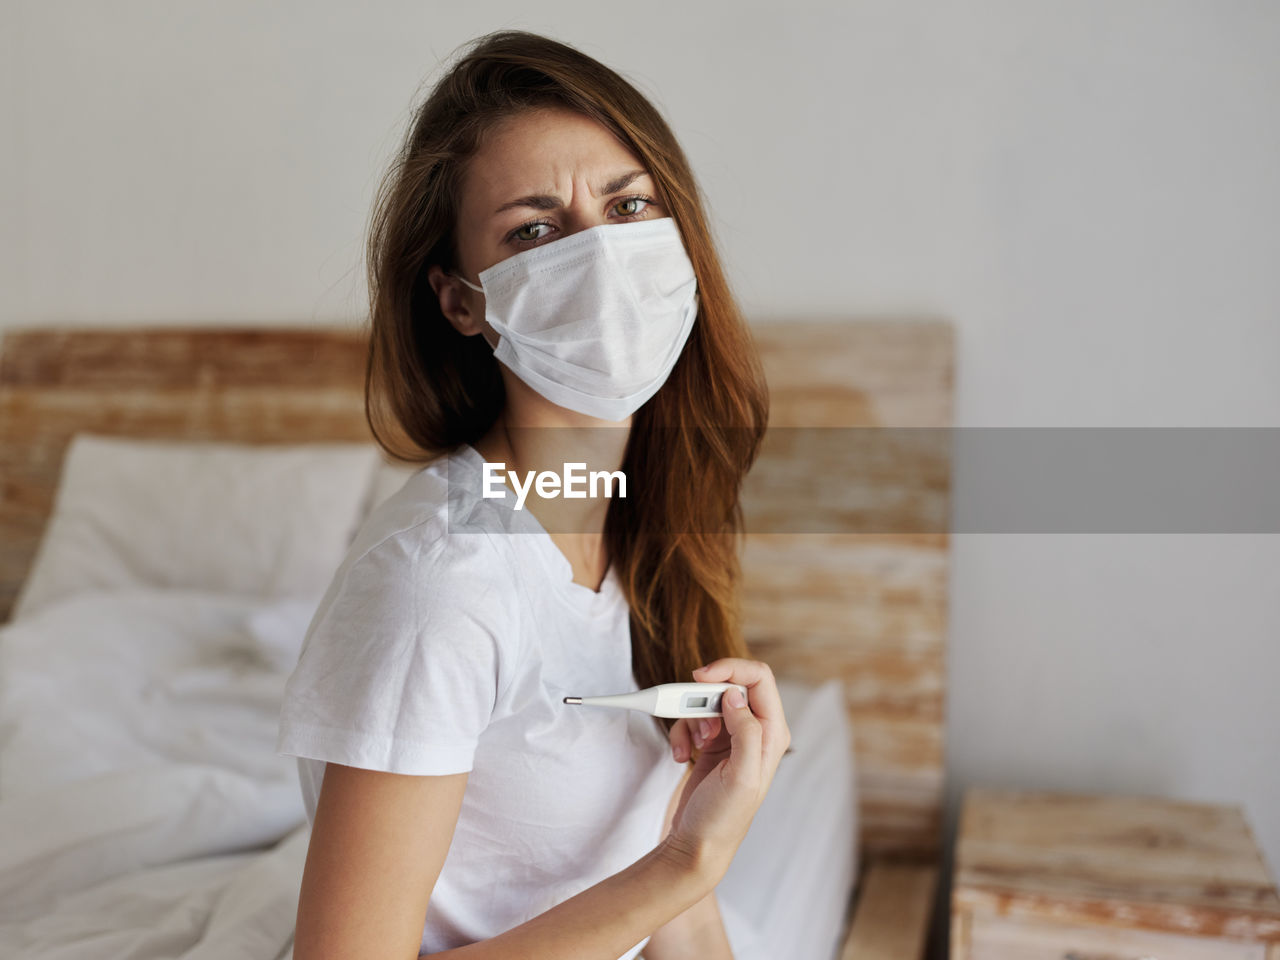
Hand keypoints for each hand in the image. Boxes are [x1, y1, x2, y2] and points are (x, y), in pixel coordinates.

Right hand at [661, 658, 791, 880]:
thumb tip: (735, 695)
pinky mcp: (711, 743)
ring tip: (691, 746)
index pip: (759, 678)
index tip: (700, 676)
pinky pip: (692, 718)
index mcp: (773, 733)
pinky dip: (681, 731)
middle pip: (729, 685)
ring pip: (706, 701)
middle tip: (685, 713)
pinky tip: (681, 754)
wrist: (697, 845)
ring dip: (689, 717)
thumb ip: (746, 731)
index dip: (730, 669)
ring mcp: (732, 736)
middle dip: (702, 697)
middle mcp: (756, 730)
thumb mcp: (741, 777)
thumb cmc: (723, 819)